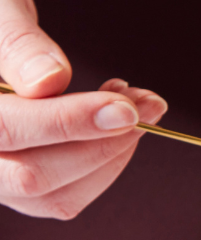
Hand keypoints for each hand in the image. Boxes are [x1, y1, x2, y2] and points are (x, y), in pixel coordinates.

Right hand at [0, 0, 166, 218]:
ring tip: (137, 105)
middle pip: (32, 175)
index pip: (7, 129)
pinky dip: (104, 163)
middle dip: (102, 144)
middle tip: (147, 105)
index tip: (123, 108)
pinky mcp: (17, 182)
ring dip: (111, 154)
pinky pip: (64, 195)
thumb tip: (49, 80)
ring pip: (54, 195)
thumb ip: (17, 44)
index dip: (69, 121)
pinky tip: (118, 122)